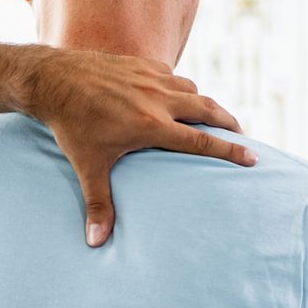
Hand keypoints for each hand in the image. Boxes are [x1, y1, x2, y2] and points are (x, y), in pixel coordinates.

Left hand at [20, 47, 253, 246]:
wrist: (54, 79)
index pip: (201, 140)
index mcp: (151, 125)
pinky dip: (180, 87)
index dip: (230, 150)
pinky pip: (171, 76)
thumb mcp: (87, 166)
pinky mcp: (141, 64)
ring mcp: (151, 78)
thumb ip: (97, 204)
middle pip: (208, 109)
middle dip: (229, 122)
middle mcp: (157, 99)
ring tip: (210, 117)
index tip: (253, 157)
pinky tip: (175, 97)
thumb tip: (96, 243)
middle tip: (243, 134)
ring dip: (204, 103)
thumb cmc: (71, 125)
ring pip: (191, 89)